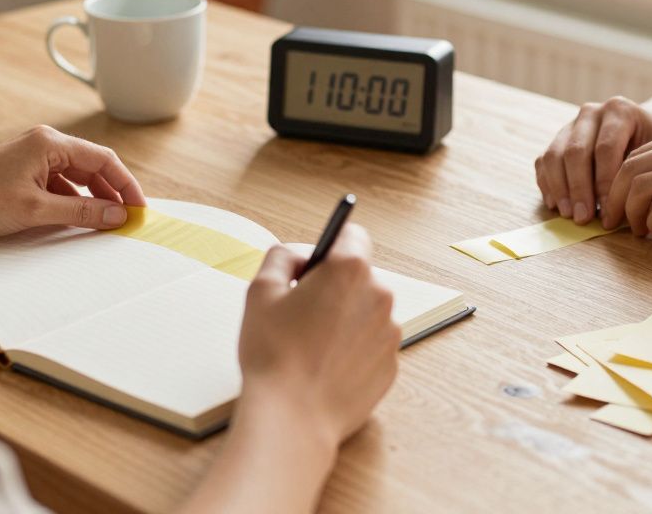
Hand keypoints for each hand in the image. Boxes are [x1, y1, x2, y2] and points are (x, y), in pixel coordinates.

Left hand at [0, 125, 145, 236]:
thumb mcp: (37, 210)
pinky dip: (73, 202)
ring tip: (105, 223)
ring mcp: (35, 158)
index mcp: (50, 143)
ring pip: (78, 178)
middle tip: (127, 219)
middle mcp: (45, 144)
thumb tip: (117, 215)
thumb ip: (82, 212)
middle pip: (93, 167)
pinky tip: (77, 220)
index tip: (139, 208)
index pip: (103, 159)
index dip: (126, 184)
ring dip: (93, 199)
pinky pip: (61, 185)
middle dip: (112, 192)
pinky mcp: (26, 173)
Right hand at [237, 226, 399, 447]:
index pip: (352, 234)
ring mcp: (389, 333)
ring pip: (366, 311)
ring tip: (311, 345)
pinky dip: (352, 350)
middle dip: (334, 286)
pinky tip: (324, 366)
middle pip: (359, 276)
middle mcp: (380, 296)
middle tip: (301, 311)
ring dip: (344, 319)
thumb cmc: (273, 354)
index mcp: (350, 270)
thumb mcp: (261, 291)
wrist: (292, 418)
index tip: (313, 265)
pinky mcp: (391, 365)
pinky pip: (371, 345)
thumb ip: (281, 258)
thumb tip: (299, 257)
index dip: (328, 247)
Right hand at [535, 97, 651, 223]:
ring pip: (554, 155)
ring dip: (559, 188)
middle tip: (583, 218)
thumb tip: (633, 211)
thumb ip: (647, 176)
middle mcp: (591, 112)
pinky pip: (544, 160)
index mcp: (619, 110)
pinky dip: (547, 184)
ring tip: (568, 214)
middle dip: (578, 189)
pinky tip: (556, 205)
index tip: (609, 214)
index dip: (604, 184)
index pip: (606, 149)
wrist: (648, 127)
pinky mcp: (558, 138)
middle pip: (576, 151)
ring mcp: (571, 123)